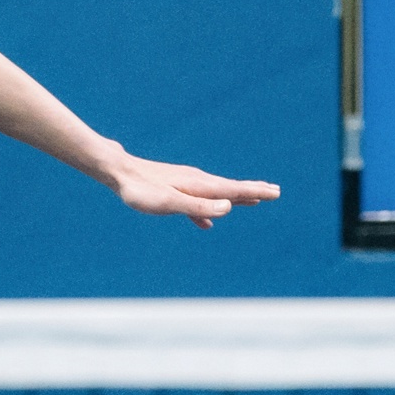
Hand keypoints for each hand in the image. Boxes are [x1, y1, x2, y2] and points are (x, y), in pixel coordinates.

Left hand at [109, 154, 280, 227]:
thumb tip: (229, 208)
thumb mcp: (170, 203)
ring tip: (250, 201)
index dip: (255, 192)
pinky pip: (197, 201)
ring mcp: (185, 184)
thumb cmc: (141, 190)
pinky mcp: (173, 188)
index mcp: (199, 185)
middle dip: (252, 191)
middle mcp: (196, 181)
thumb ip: (197, 207)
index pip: (234, 190)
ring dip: (234, 198)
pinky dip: (208, 209)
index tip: (276, 192)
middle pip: (230, 188)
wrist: (118, 171)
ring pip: (216, 192)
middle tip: (274, 191)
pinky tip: (206, 223)